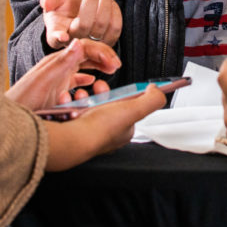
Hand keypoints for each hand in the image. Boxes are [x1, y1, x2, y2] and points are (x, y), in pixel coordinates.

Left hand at [6, 38, 121, 110]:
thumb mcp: (43, 81)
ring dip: (96, 67)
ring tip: (108, 72)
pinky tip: (90, 83)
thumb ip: (61, 62)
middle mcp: (57, 67)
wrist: (5, 120)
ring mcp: (56, 78)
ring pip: (82, 67)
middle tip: (117, 66)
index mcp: (56, 62)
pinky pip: (74, 81)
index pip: (85, 48)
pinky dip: (86, 80)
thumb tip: (79, 42)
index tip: (115, 64)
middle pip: (85, 55)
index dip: (102, 53)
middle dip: (103, 57)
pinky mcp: (54, 90)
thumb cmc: (21, 102)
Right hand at [41, 0, 121, 49]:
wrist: (76, 15)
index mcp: (56, 35)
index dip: (59, 37)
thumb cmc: (62, 8)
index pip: (56, 38)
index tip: (62, 35)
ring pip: (104, 25)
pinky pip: (115, 28)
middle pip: (86, 24)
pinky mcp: (107, 42)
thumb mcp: (53, 0)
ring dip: (106, 2)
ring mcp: (92, 44)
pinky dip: (115, 10)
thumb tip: (46, 2)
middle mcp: (75, 42)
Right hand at [44, 86, 166, 170]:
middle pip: (107, 105)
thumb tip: (157, 91)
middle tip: (97, 88)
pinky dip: (69, 103)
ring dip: (84, 97)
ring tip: (81, 95)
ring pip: (87, 107)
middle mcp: (106, 133)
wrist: (72, 138)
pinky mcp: (72, 129)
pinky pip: (71, 111)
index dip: (123, 95)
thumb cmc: (101, 129)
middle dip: (100, 93)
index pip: (128, 109)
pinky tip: (69, 101)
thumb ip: (151, 99)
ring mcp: (88, 132)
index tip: (117, 88)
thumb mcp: (135, 109)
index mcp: (123, 131)